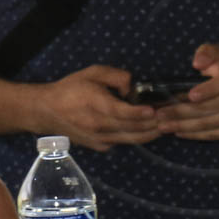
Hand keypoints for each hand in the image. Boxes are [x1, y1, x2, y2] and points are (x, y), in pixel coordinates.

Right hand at [37, 65, 156, 151]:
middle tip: (171, 117)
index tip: (156, 109)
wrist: (47, 112)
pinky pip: (123, 142)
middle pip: (133, 129)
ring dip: (150, 134)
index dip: (141, 113)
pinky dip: (137, 137)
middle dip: (154, 124)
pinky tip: (149, 131)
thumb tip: (132, 88)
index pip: (123, 113)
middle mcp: (99, 125)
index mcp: (96, 105)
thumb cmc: (71, 89)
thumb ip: (116, 76)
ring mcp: (100, 138)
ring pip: (131, 139)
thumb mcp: (92, 73)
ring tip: (166, 126)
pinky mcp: (100, 146)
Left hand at [156, 43, 218, 141]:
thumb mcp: (214, 54)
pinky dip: (195, 135)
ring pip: (209, 124)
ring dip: (184, 127)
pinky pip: (215, 134)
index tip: (190, 96)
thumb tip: (198, 62)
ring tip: (164, 126)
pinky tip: (179, 132)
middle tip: (161, 114)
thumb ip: (206, 53)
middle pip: (210, 108)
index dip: (207, 90)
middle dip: (182, 112)